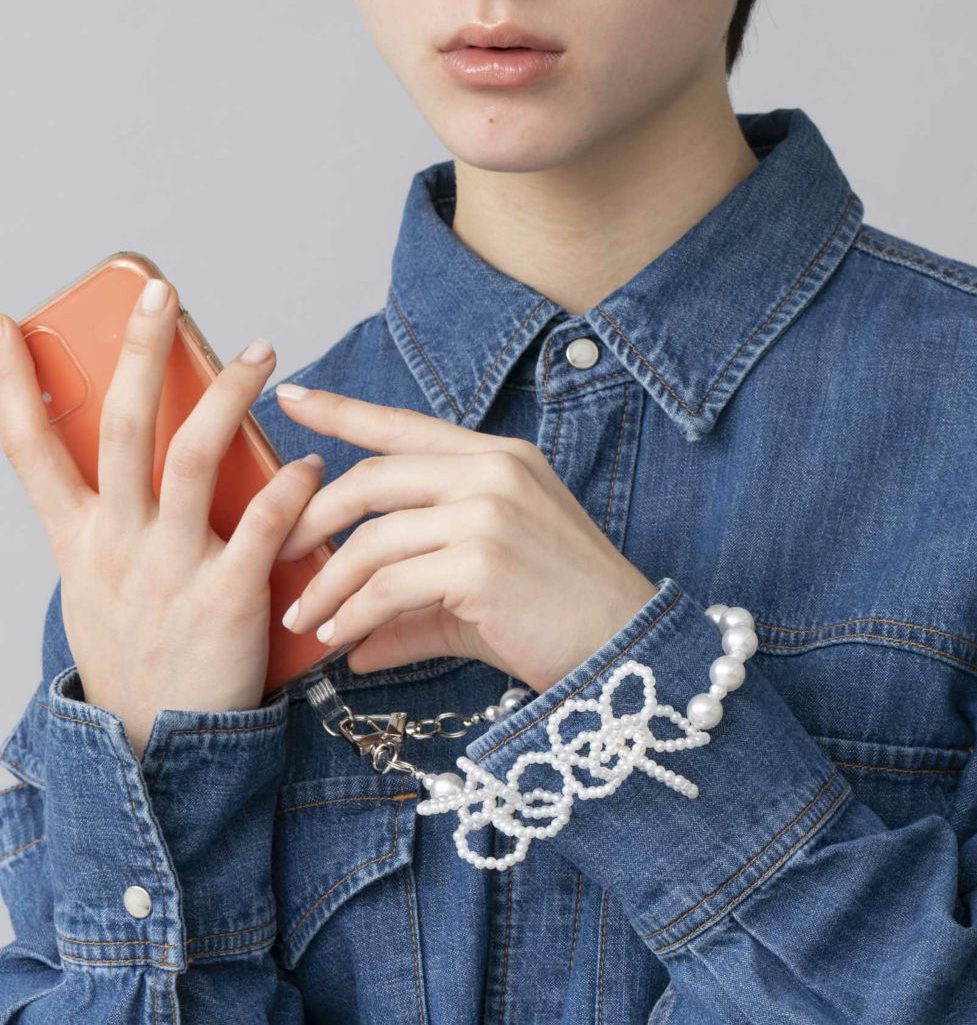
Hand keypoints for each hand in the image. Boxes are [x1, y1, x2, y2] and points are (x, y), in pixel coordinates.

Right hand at [0, 287, 323, 757]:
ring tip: (261, 352)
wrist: (153, 753)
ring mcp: (167, 571)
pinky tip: (310, 463)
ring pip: (190, 460)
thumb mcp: (98, 583)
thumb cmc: (137, 653)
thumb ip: (115, 517)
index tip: (7, 324)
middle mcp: (114, 545)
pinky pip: (259, 529)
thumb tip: (144, 446)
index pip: (29, 448)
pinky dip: (286, 489)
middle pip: (122, 430)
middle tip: (163, 293)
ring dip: (227, 398)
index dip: (12, 384)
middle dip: (140, 355)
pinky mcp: (225, 601)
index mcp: (78, 539)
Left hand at [271, 387, 657, 694]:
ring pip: (373, 537)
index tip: (293, 397)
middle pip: (373, 477)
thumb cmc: (559, 615)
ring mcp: (488, 512)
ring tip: (302, 618)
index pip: (405, 426)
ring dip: (327, 583)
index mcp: (498, 458)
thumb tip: (354, 642)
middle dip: (314, 516)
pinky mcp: (481, 562)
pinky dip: (354, 615)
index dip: (345, 411)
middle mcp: (492, 471)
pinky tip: (340, 640)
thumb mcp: (480, 592)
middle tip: (279, 553)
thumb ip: (414, 604)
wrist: (627, 649)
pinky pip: (389, 586)